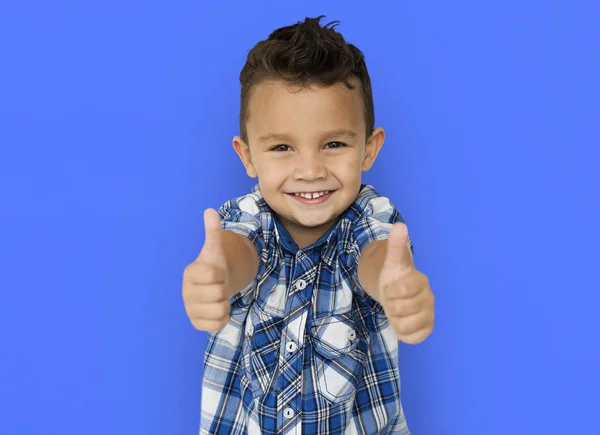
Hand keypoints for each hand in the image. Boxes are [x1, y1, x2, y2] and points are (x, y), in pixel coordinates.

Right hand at [182, 208, 230, 332]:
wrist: (211, 287)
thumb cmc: (213, 267)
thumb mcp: (215, 249)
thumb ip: (212, 232)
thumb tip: (210, 211)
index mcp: (190, 273)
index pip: (213, 274)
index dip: (220, 273)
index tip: (215, 272)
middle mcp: (186, 293)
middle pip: (219, 293)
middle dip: (224, 289)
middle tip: (218, 285)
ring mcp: (190, 309)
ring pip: (220, 310)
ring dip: (225, 304)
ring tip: (218, 298)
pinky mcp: (196, 324)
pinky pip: (218, 324)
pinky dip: (223, 318)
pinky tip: (217, 309)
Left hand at [379, 223, 433, 343]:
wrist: (395, 293)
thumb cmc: (394, 277)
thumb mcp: (391, 261)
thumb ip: (396, 245)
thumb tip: (400, 225)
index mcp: (420, 281)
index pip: (400, 290)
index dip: (390, 291)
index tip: (390, 288)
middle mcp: (429, 298)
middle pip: (400, 309)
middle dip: (390, 305)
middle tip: (392, 300)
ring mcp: (429, 315)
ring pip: (405, 325)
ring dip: (395, 319)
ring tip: (396, 311)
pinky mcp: (426, 330)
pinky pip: (411, 338)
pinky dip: (402, 333)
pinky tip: (402, 322)